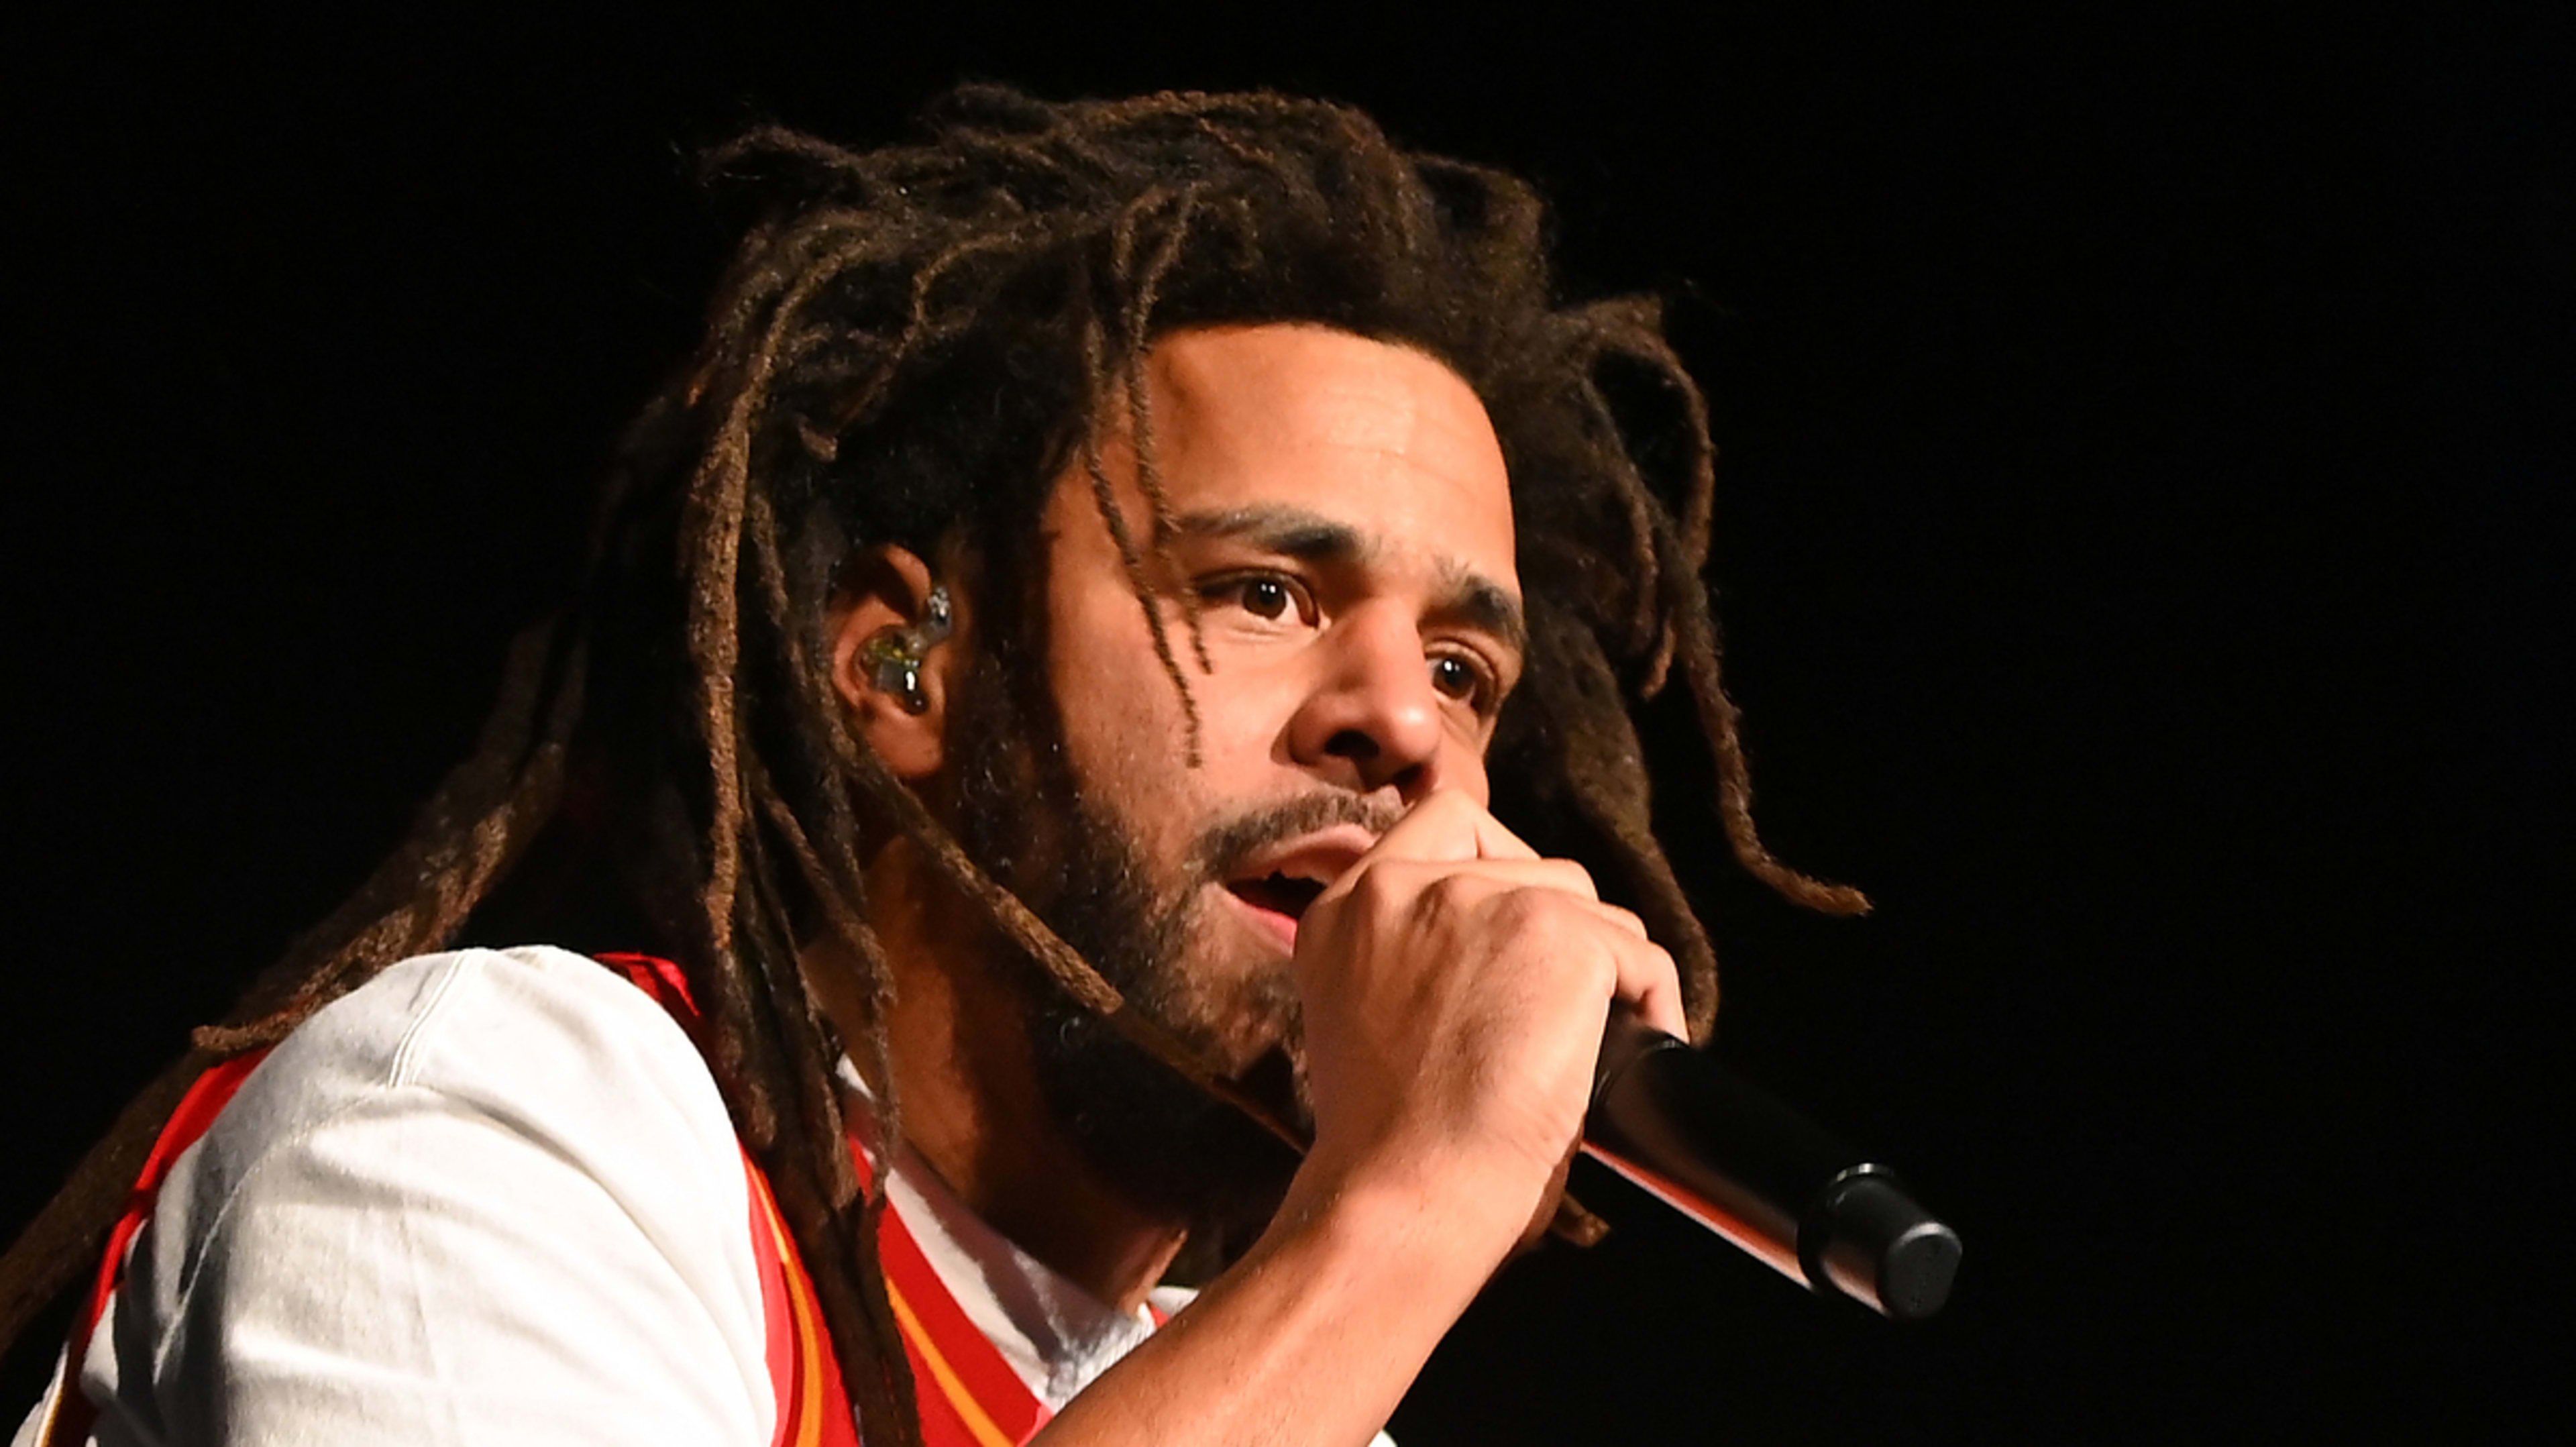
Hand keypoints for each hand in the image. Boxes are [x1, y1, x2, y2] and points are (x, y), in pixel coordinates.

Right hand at [1281, 790, 1684, 1257]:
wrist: (1407, 1193)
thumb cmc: (1391, 1147)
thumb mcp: (1365, 1015)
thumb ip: (1410, 957)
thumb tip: (1501, 951)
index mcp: (1346, 908)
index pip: (1444, 822)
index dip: (1498, 862)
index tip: (1516, 929)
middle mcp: (1407, 887)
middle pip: (1528, 862)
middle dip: (1556, 930)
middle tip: (1555, 1009)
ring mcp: (1484, 901)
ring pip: (1588, 905)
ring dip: (1601, 968)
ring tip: (1589, 1041)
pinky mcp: (1556, 932)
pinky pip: (1639, 956)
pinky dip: (1652, 1005)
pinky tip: (1635, 1053)